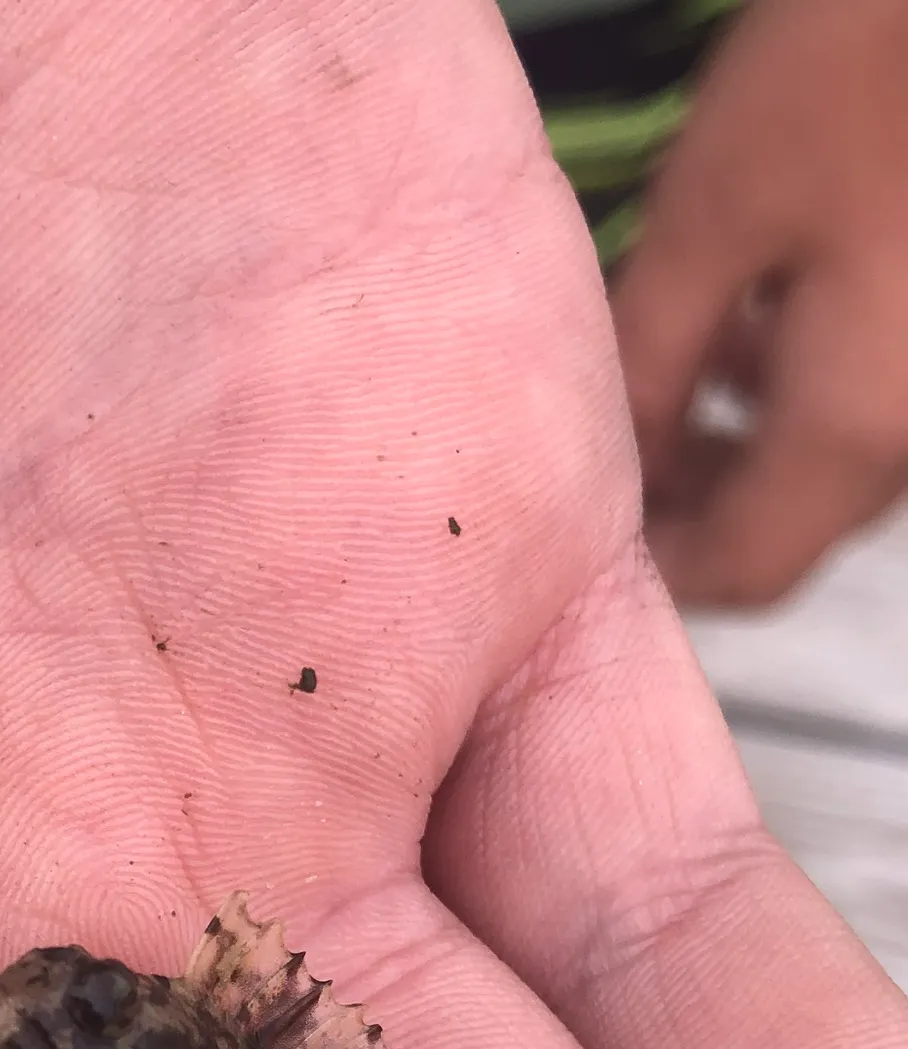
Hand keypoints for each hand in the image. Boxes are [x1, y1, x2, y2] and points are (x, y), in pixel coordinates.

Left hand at [613, 0, 907, 605]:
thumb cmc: (862, 69)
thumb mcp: (712, 222)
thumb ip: (650, 362)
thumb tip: (609, 457)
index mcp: (856, 431)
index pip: (742, 572)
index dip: (654, 569)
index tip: (580, 532)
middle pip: (788, 525)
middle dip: (686, 501)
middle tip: (606, 444)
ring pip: (829, 466)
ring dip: (736, 444)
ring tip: (664, 371)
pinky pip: (873, 402)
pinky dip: (800, 391)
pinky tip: (754, 317)